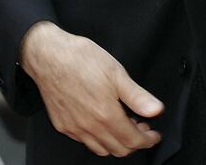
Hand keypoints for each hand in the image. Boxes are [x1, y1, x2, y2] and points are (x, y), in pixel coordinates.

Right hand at [20, 21, 162, 157]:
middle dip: (134, 142)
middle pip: (118, 149)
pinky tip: (101, 123)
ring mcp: (74, 128)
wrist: (49, 56)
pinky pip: (84, 141)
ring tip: (123, 124)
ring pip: (101, 148)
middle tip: (141, 126)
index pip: (132, 141)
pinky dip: (97, 139)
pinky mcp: (63, 125)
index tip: (154, 135)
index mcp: (106, 115)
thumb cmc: (81, 59)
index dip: (147, 140)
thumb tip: (156, 110)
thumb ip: (137, 96)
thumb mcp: (116, 72)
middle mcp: (89, 127)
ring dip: (116, 142)